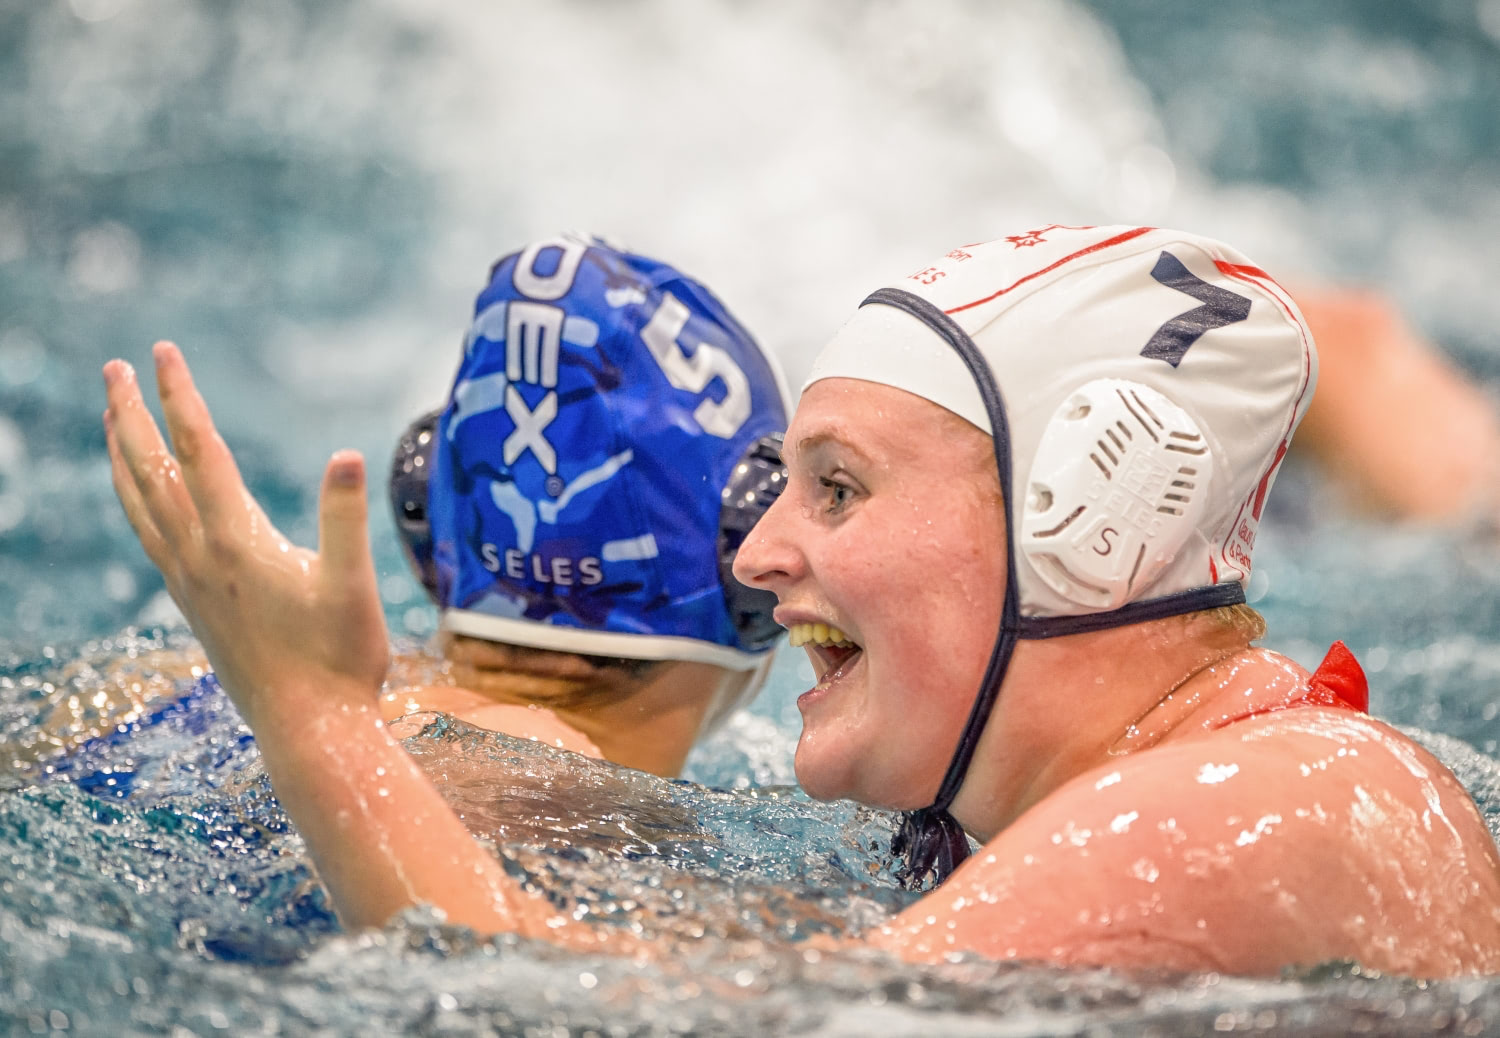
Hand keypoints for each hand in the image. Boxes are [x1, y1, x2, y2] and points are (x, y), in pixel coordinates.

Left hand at [103, 342, 389, 724]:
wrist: (309, 730)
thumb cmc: (341, 660)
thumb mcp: (354, 585)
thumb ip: (346, 517)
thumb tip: (347, 453)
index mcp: (238, 541)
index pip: (201, 450)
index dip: (181, 395)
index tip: (162, 350)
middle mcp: (201, 556)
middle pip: (152, 469)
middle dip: (130, 414)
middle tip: (113, 367)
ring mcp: (189, 582)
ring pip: (139, 503)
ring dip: (121, 454)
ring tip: (110, 417)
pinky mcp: (192, 604)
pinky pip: (147, 535)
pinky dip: (133, 500)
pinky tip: (139, 494)